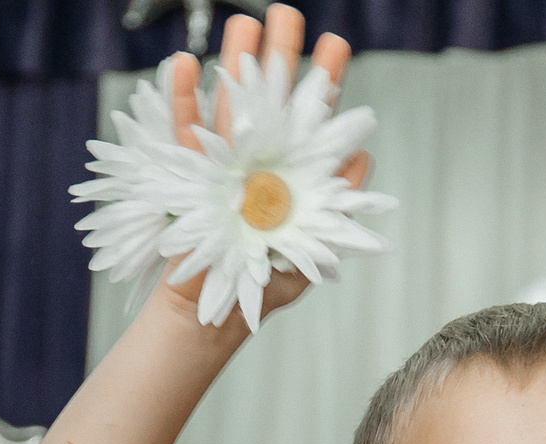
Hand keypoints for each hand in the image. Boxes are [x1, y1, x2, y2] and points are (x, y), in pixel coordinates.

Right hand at [154, 7, 366, 330]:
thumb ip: (339, 203)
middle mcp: (258, 159)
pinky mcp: (188, 176)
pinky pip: (183, 133)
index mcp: (290, 172)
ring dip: (235, 63)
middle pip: (271, 97)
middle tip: (287, 14)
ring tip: (244, 23)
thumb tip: (362, 156)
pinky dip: (183, 99)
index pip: (312, 119)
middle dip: (280, 55)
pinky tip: (184, 63)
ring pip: (228, 102)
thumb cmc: (264, 285)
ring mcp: (222, 164)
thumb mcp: (313, 247)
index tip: (335, 45)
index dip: (324, 82)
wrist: (216, 311)